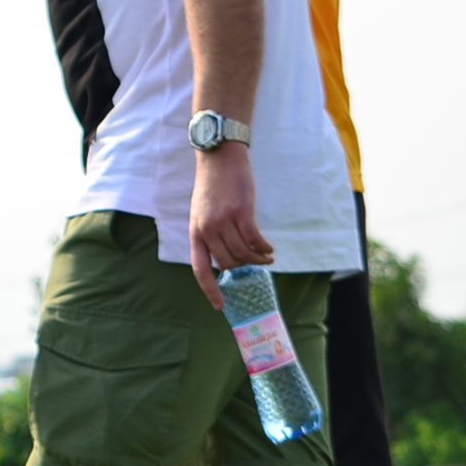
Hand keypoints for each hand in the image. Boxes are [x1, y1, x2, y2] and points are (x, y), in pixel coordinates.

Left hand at [190, 147, 274, 308]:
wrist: (219, 159)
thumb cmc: (213, 187)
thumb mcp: (202, 213)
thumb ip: (210, 235)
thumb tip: (226, 260)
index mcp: (195, 232)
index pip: (200, 268)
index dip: (210, 290)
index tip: (220, 306)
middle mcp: (207, 229)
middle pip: (229, 263)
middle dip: (244, 267)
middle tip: (256, 262)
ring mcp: (224, 221)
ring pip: (244, 253)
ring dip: (258, 258)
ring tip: (267, 256)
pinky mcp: (242, 212)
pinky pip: (255, 240)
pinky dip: (264, 248)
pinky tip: (270, 248)